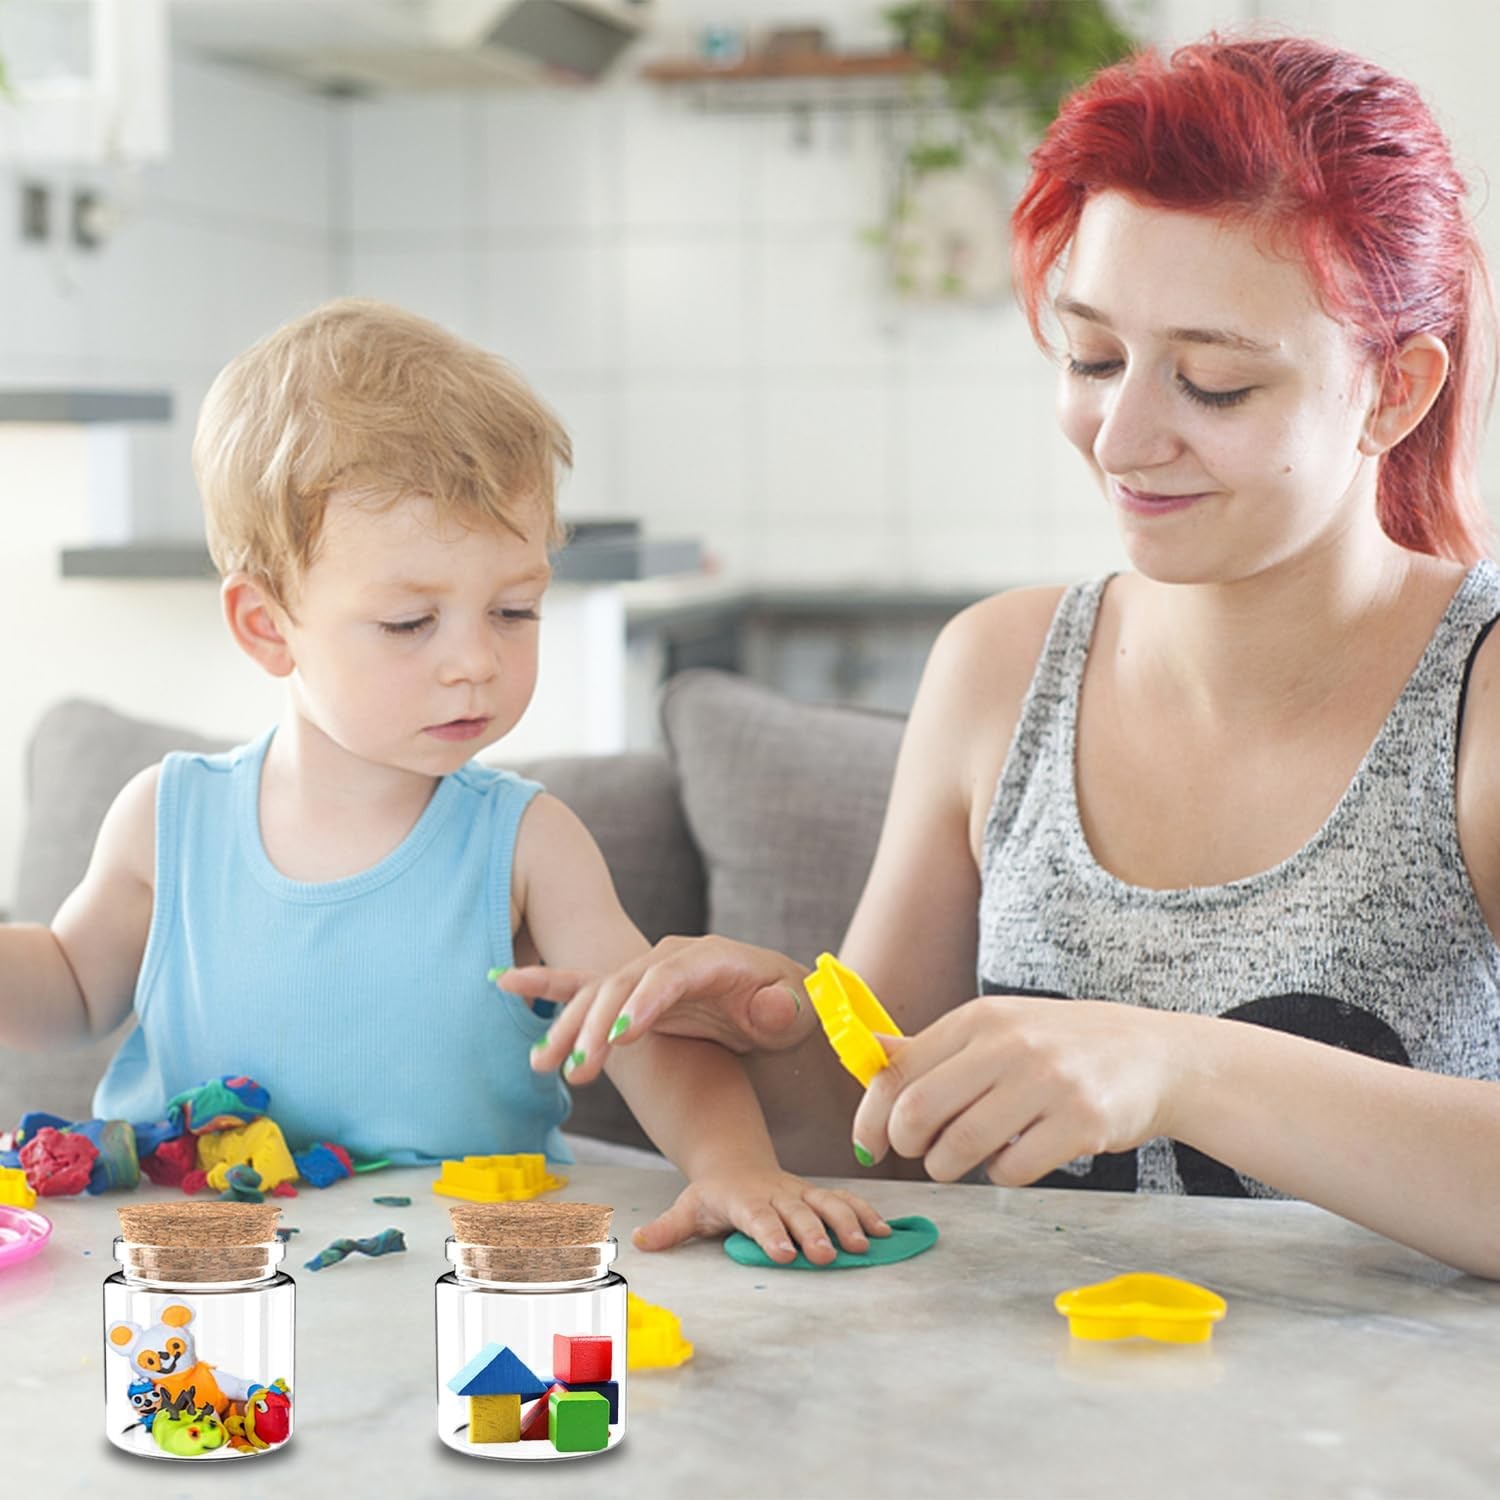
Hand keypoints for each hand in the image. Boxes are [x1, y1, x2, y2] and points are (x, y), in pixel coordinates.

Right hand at [506, 936, 817, 1084]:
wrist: (777, 998)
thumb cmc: (788, 1006)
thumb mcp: (797, 1009)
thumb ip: (784, 1009)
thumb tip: (769, 1006)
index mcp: (711, 958)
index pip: (670, 976)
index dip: (644, 1003)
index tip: (622, 1037)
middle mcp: (671, 958)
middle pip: (624, 984)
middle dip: (596, 1023)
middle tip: (578, 1067)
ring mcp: (648, 972)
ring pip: (598, 991)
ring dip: (568, 1024)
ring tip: (543, 1064)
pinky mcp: (632, 991)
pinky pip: (585, 984)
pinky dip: (548, 984)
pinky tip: (505, 981)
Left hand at [633, 1164, 892, 1263]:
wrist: (738, 1164)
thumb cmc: (714, 1195)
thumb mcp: (689, 1208)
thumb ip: (669, 1227)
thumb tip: (640, 1242)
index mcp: (744, 1199)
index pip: (758, 1217)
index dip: (771, 1233)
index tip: (784, 1254)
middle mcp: (777, 1194)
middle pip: (798, 1213)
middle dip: (814, 1233)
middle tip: (827, 1256)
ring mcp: (801, 1194)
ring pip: (828, 1204)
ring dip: (847, 1223)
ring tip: (865, 1245)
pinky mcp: (819, 1196)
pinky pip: (846, 1202)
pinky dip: (867, 1215)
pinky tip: (886, 1232)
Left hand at [851, 994, 1185, 1184]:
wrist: (1155, 1055)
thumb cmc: (1062, 1045)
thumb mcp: (997, 1028)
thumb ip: (933, 1046)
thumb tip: (868, 1050)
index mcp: (978, 1019)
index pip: (898, 1072)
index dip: (871, 1118)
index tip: (868, 1144)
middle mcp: (1008, 1044)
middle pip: (918, 1112)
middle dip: (908, 1147)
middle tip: (925, 1154)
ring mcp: (1047, 1082)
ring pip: (960, 1147)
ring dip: (950, 1167)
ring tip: (966, 1159)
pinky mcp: (1081, 1122)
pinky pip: (1012, 1171)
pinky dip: (1002, 1175)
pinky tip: (1017, 1157)